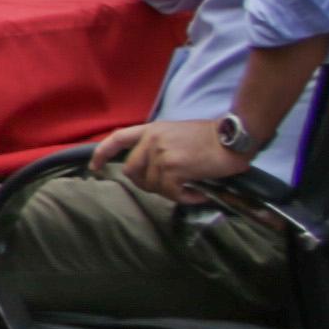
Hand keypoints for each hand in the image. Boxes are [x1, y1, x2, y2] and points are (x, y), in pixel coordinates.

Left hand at [90, 112, 240, 205]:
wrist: (233, 138)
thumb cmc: (212, 138)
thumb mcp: (177, 133)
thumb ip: (160, 146)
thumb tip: (152, 171)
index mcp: (152, 130)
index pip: (118, 139)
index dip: (102, 153)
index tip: (95, 167)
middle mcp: (152, 140)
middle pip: (133, 172)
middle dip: (147, 185)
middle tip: (170, 188)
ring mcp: (161, 154)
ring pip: (153, 185)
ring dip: (171, 192)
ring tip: (191, 188)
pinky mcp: (173, 168)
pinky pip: (171, 193)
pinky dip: (184, 198)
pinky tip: (198, 193)